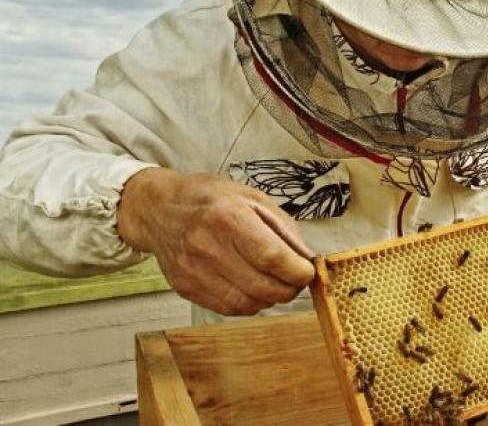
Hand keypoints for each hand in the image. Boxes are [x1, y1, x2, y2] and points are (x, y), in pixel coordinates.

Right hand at [118, 168, 314, 315]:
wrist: (159, 209)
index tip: (308, 271)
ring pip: (247, 303)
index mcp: (228, 217)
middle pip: (262, 286)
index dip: (297, 271)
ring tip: (274, 283)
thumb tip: (307, 259)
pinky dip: (249, 303)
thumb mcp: (253, 198)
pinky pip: (228, 308)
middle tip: (296, 280)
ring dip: (270, 299)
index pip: (271, 257)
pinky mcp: (185, 287)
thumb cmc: (211, 199)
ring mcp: (193, 270)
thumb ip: (283, 229)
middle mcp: (208, 246)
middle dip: (289, 289)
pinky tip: (252, 287)